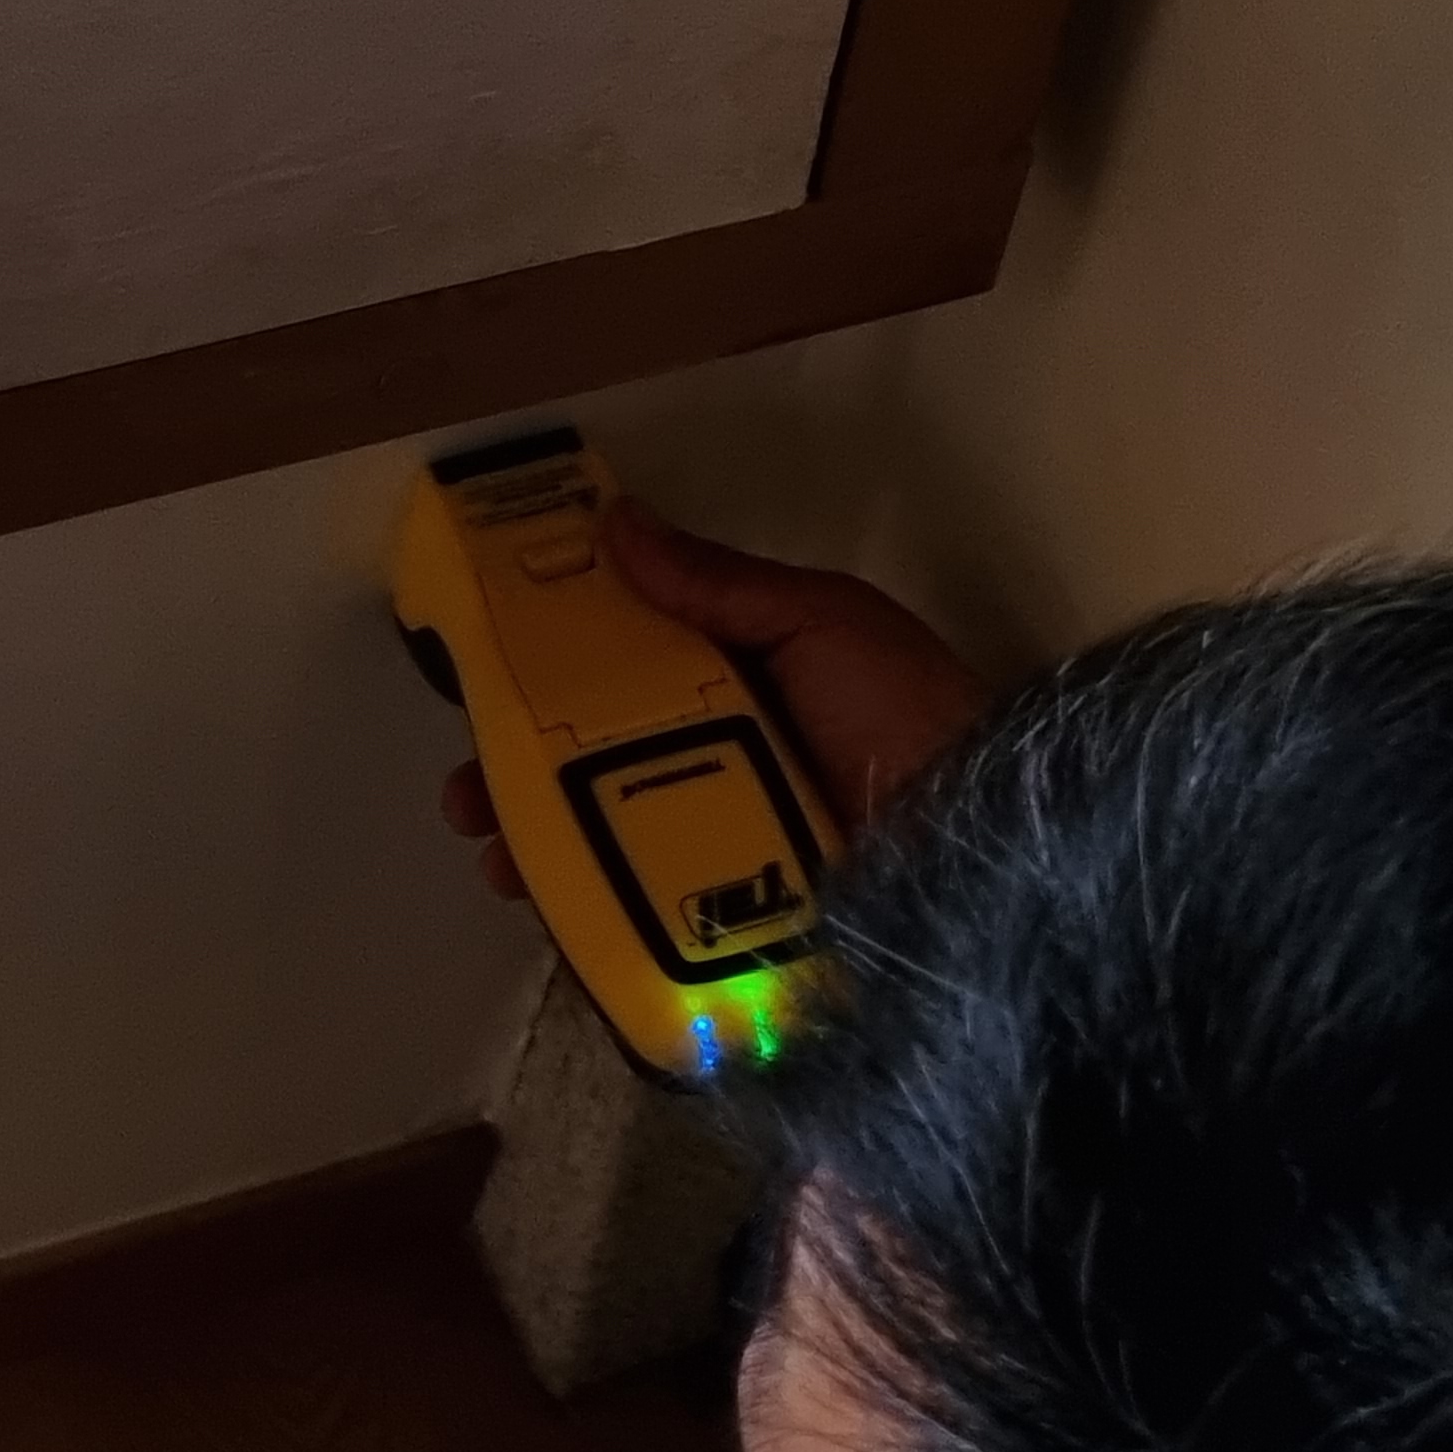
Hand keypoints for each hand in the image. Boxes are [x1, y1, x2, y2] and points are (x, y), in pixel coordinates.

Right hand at [441, 497, 984, 901]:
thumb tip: (616, 521)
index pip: (626, 680)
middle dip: (518, 781)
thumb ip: (720, 584)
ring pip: (606, 848)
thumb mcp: (822, 624)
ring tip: (494, 858)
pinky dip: (588, 918)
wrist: (985, 853)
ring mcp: (729, 858)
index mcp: (747, 693)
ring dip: (534, 851)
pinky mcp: (736, 930)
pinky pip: (645, 920)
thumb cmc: (906, 717)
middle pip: (598, 771)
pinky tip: (547, 912)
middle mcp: (730, 773)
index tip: (484, 683)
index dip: (550, 681)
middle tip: (467, 794)